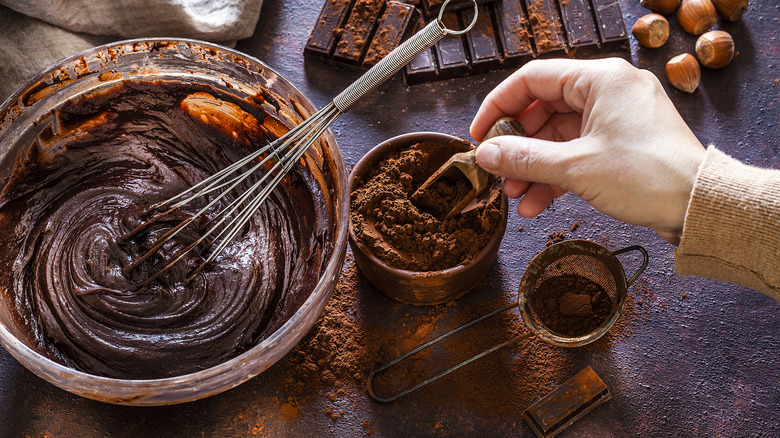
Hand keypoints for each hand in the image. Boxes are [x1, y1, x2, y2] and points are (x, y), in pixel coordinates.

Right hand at [471, 58, 706, 244]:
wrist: (699, 206)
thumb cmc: (649, 176)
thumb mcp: (575, 167)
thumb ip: (524, 158)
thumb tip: (486, 154)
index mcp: (600, 79)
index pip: (532, 79)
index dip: (498, 106)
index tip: (480, 135)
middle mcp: (608, 91)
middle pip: (543, 110)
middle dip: (517, 146)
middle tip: (497, 172)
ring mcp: (616, 118)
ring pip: (559, 136)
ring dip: (534, 166)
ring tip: (515, 195)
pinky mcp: (622, 143)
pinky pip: (577, 152)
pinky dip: (556, 174)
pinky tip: (538, 202)